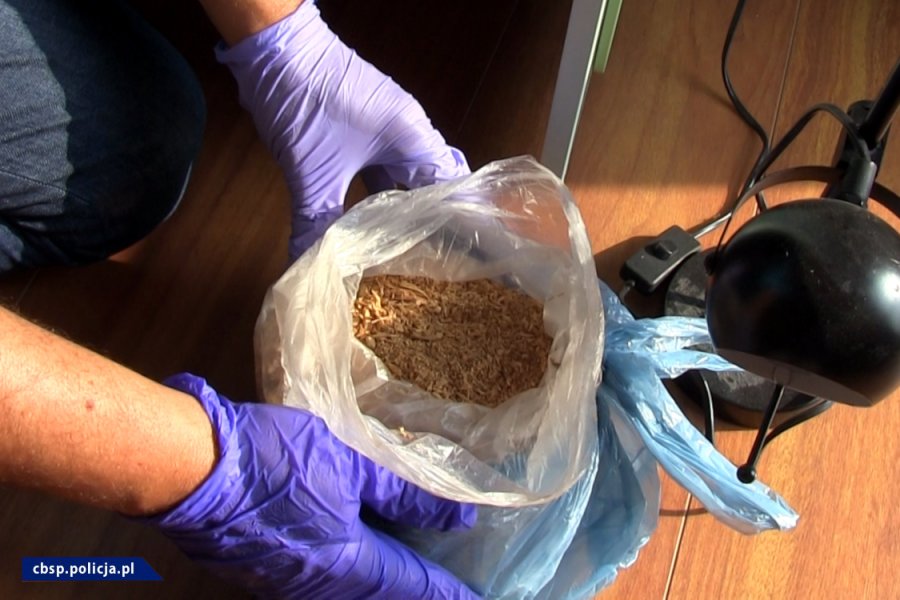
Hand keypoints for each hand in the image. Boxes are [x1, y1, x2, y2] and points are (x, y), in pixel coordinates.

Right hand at [146, 374, 478, 599]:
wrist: (190, 470)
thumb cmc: (273, 459)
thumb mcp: (350, 463)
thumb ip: (405, 493)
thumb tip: (457, 516)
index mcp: (348, 564)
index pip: (411, 586)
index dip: (446, 593)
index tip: (474, 599)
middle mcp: (320, 587)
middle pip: (380, 599)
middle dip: (414, 594)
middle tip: (443, 587)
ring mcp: (287, 585)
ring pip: (348, 595)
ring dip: (381, 588)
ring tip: (405, 573)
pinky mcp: (263, 573)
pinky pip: (319, 586)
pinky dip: (348, 579)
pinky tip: (352, 558)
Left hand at [216, 1, 469, 257]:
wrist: (273, 49)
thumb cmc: (302, 100)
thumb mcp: (311, 173)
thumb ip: (316, 223)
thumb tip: (305, 267)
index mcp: (412, 138)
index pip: (451, 186)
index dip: (455, 222)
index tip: (456, 257)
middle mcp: (409, 132)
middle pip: (430, 186)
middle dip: (427, 224)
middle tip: (428, 265)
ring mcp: (387, 129)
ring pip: (403, 179)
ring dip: (399, 211)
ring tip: (401, 253)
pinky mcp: (365, 130)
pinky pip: (381, 170)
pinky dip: (376, 197)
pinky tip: (368, 226)